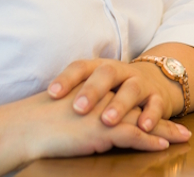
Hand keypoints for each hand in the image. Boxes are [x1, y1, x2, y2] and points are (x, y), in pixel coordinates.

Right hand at [0, 91, 189, 176]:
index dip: (144, 106)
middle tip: (183, 128)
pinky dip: (149, 141)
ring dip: (164, 130)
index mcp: (92, 93)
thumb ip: (78, 112)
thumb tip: (84, 120)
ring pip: (141, 121)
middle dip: (162, 118)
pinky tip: (163, 145)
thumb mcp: (61, 112)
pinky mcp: (101, 130)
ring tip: (184, 137)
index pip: (124, 98)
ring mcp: (102, 114)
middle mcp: (101, 99)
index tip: (161, 111)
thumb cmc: (35, 123)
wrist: (24, 127)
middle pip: (139, 108)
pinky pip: (132, 136)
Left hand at [47, 58, 180, 133]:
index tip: (52, 94)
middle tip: (79, 108)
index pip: (80, 68)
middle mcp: (119, 71)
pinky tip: (142, 127)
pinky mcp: (157, 96)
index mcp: (98, 67)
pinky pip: (156, 104)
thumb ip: (72, 96)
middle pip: (105, 74)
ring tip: (107, 121)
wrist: (151, 82)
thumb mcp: (92, 89)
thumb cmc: (111, 91)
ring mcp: (139, 82)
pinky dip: (150, 115)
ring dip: (119, 105)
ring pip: (131, 89)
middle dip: (92, 91)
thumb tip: (36, 110)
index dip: (66, 79)